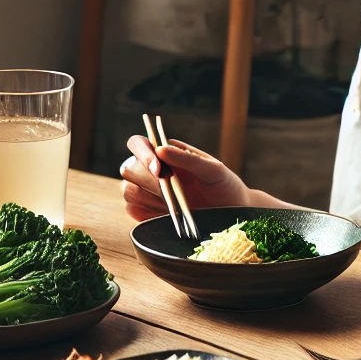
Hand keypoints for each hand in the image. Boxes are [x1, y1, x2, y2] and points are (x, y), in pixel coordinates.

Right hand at [120, 134, 254, 221]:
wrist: (232, 213)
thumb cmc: (223, 185)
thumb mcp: (213, 169)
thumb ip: (187, 158)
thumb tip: (161, 149)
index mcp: (164, 153)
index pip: (138, 143)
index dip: (142, 153)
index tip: (159, 169)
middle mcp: (151, 171)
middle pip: (128, 168)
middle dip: (147, 179)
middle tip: (170, 189)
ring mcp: (148, 193)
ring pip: (128, 191)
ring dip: (148, 197)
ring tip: (173, 205)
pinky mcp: (148, 213)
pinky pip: (133, 211)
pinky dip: (146, 213)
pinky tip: (166, 216)